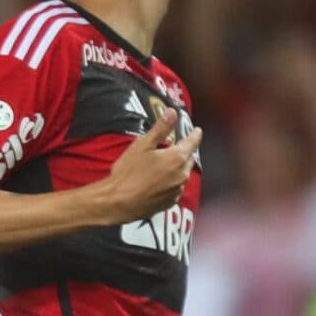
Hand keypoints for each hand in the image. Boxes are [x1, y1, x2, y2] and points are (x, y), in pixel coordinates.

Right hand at [94, 98, 199, 222]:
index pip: (193, 142)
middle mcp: (181, 175)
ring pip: (183, 174)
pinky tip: (160, 180)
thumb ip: (160, 128)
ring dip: (178, 167)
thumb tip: (172, 112)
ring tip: (166, 163)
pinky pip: (176, 187)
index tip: (197, 131)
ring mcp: (176, 190)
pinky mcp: (169, 202)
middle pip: (189, 158)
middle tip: (178, 145)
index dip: (195, 135)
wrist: (118, 202)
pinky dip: (172, 181)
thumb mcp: (143, 145)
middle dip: (185, 151)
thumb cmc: (129, 172)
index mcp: (177, 158)